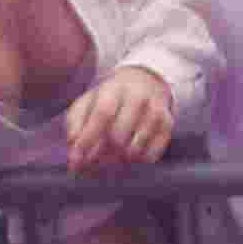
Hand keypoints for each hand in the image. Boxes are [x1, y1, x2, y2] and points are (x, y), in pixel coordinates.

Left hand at [61, 65, 176, 174]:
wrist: (144, 82)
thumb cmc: (108, 100)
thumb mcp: (87, 105)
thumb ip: (75, 128)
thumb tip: (74, 160)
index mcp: (113, 89)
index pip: (102, 114)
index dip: (88, 139)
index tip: (76, 161)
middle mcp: (138, 97)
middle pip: (118, 137)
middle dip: (103, 154)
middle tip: (97, 157)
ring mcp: (155, 110)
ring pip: (134, 150)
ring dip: (120, 159)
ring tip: (115, 151)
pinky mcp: (168, 124)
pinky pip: (150, 156)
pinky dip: (137, 161)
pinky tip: (132, 150)